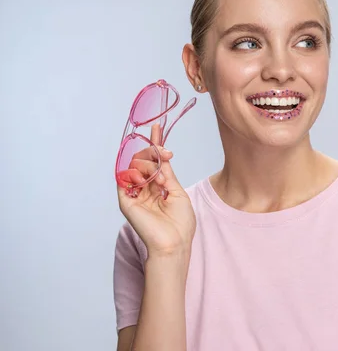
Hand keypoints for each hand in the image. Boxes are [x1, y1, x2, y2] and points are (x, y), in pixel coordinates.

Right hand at [117, 124, 195, 256]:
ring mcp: (134, 194)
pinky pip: (123, 178)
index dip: (155, 145)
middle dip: (153, 152)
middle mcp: (145, 189)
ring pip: (134, 165)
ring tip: (159, 179)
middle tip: (165, 154)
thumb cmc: (180, 223)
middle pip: (142, 160)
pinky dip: (135, 173)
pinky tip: (147, 180)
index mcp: (158, 187)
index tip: (156, 128)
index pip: (154, 161)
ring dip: (148, 165)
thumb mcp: (178, 192)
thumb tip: (162, 156)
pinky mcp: (126, 201)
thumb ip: (167, 173)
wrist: (174, 242)